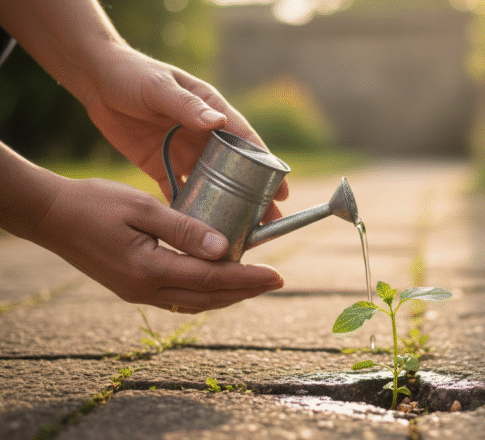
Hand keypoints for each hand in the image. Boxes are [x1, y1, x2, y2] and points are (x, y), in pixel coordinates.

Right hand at [33, 176, 282, 312]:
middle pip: (208, 298)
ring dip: (227, 295)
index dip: (248, 278)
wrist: (50, 216)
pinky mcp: (133, 288)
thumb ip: (184, 228)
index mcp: (149, 269)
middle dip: (245, 291)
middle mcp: (144, 289)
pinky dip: (205, 292)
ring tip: (254, 282)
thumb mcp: (142, 206)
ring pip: (194, 302)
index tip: (277, 274)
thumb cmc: (94, 203)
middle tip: (276, 280)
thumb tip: (226, 249)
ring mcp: (137, 293)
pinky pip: (178, 297)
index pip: (212, 278)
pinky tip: (218, 280)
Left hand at [82, 45, 287, 219]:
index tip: (281, 191)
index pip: (245, 142)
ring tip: (239, 234)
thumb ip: (187, 106)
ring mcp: (183, 152)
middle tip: (268, 225)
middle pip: (235, 171)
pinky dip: (189, 210)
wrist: (96, 79)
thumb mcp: (160, 88)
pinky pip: (179, 191)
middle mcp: (203, 135)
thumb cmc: (132, 74)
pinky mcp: (161, 165)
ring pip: (212, 185)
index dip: (266, 167)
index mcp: (211, 111)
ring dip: (225, 207)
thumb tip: (218, 123)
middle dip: (253, 197)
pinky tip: (198, 231)